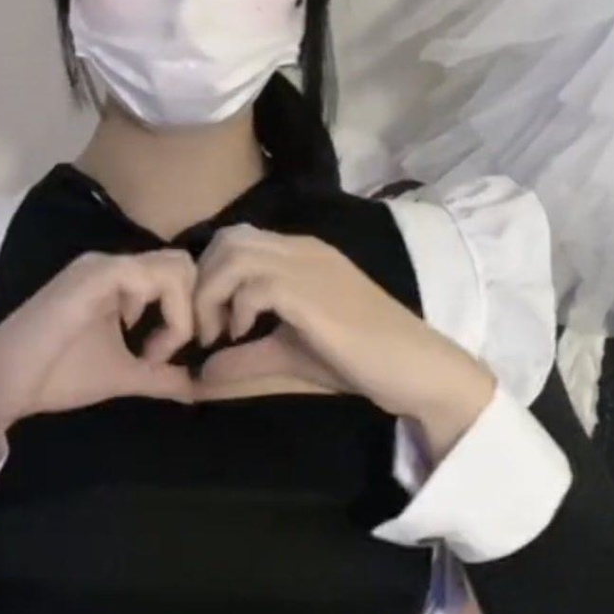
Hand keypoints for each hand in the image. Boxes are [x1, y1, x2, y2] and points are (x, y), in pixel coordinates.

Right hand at [0, 250, 197, 490]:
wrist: (6, 383)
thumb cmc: (56, 376)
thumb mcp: (123, 374)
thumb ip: (161, 376)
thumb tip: (199, 386)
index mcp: (118, 280)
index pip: (179, 274)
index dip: (189, 314)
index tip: (167, 358)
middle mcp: (113, 264)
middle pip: (184, 264)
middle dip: (193, 310)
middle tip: (171, 353)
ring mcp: (103, 267)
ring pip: (177, 267)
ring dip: (181, 315)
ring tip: (154, 356)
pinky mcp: (94, 277)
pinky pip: (152, 279)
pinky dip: (168, 317)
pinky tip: (146, 351)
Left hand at [191, 224, 496, 433]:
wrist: (413, 368)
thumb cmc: (360, 361)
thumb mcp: (289, 357)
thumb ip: (245, 359)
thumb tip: (200, 374)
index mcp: (301, 254)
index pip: (236, 240)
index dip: (210, 276)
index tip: (209, 323)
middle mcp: (302, 248)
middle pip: (227, 239)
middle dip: (203, 281)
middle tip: (207, 328)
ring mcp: (307, 265)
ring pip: (233, 253)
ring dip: (212, 294)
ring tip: (219, 334)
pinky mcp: (310, 292)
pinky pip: (252, 283)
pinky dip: (235, 309)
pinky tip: (243, 336)